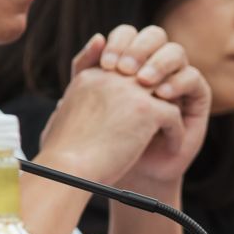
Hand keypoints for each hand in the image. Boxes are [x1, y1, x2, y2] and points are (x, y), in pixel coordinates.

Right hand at [36, 31, 181, 185]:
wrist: (67, 169)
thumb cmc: (59, 154)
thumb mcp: (56, 118)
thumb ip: (66, 104)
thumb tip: (62, 101)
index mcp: (90, 77)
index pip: (121, 64)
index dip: (134, 81)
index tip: (139, 102)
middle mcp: (110, 77)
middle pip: (146, 70)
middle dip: (158, 90)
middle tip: (164, 115)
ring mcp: (130, 91)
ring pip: (165, 88)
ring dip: (170, 109)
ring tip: (172, 129)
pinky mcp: (147, 110)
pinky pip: (174, 114)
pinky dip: (176, 133)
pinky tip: (172, 148)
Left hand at [92, 24, 212, 187]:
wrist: (129, 171)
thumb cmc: (106, 137)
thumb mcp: (90, 100)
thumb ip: (87, 69)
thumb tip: (95, 37)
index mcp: (130, 60)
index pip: (128, 34)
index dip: (119, 43)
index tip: (106, 64)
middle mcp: (155, 65)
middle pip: (154, 36)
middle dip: (139, 48)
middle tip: (125, 69)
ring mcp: (177, 78)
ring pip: (175, 52)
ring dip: (159, 63)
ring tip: (143, 82)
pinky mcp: (195, 98)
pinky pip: (193, 78)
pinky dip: (178, 82)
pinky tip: (162, 95)